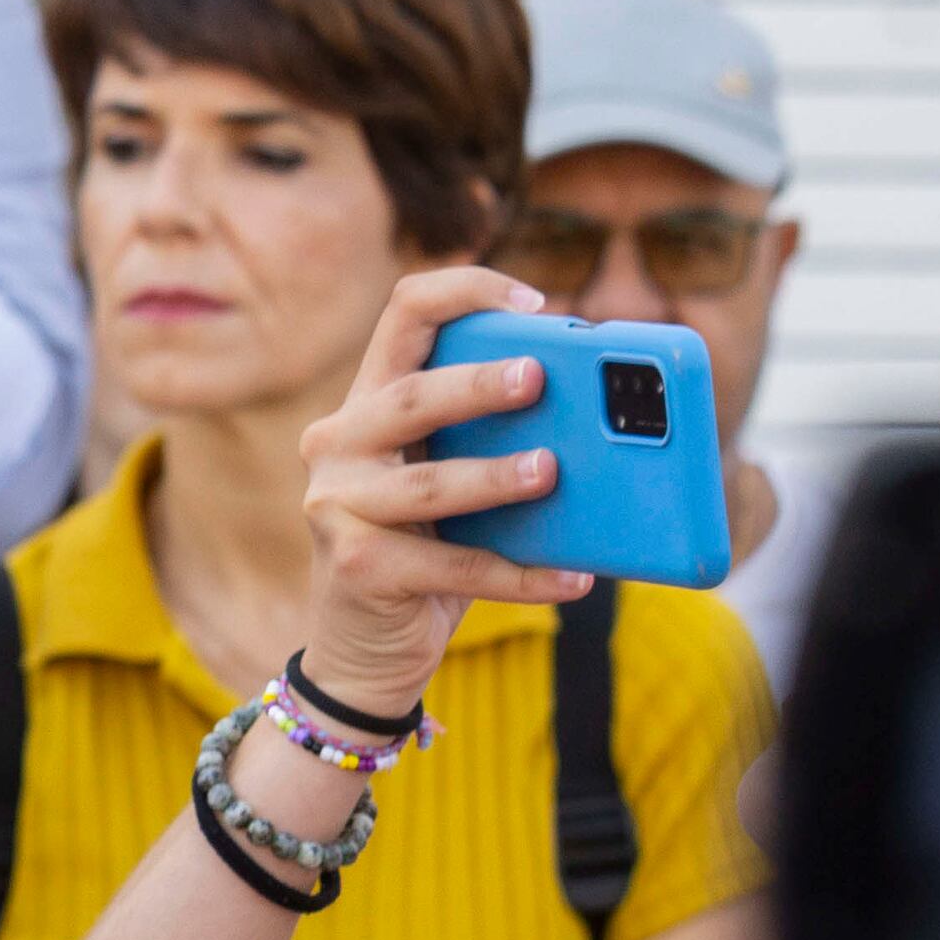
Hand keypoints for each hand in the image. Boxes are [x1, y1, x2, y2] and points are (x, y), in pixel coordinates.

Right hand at [298, 263, 586, 719]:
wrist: (365, 647)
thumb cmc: (427, 549)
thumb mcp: (453, 479)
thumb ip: (493, 439)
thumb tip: (602, 423)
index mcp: (370, 402)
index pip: (406, 314)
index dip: (465, 292)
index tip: (534, 303)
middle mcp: (339, 444)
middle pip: (410, 396)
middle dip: (477, 385)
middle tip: (540, 376)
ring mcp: (338, 506)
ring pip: (427, 486)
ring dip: (494, 479)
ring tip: (551, 473)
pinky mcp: (358, 568)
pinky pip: (452, 568)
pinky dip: (521, 576)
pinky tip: (574, 579)